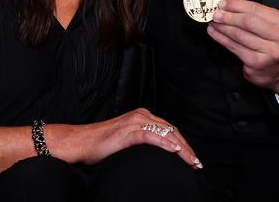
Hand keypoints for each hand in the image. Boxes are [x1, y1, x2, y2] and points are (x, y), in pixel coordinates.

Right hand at [46, 108, 201, 168]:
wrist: (82, 142)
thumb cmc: (102, 145)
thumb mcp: (128, 140)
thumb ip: (143, 142)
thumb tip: (159, 156)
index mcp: (143, 117)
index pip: (170, 130)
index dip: (183, 144)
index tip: (192, 159)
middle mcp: (141, 116)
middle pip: (171, 131)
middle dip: (186, 148)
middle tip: (197, 163)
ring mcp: (135, 122)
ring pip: (165, 133)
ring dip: (181, 148)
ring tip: (191, 161)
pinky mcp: (127, 131)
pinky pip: (150, 136)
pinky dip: (164, 143)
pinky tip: (174, 151)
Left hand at [207, 0, 278, 98]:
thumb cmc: (276, 46)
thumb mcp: (274, 27)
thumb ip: (257, 15)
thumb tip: (232, 5)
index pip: (256, 9)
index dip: (236, 5)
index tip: (224, 3)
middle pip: (247, 22)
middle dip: (228, 16)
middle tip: (216, 13)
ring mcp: (269, 52)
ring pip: (239, 35)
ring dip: (223, 27)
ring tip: (214, 22)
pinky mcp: (256, 63)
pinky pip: (234, 47)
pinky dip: (222, 39)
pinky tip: (215, 34)